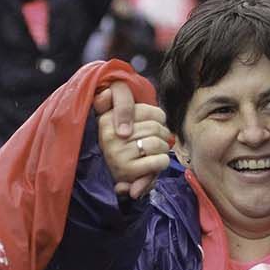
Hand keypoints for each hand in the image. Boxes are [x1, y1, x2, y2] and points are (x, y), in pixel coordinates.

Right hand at [94, 82, 170, 199]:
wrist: (112, 177)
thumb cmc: (124, 145)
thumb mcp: (120, 118)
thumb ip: (118, 102)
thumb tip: (106, 93)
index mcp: (107, 117)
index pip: (152, 111)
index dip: (160, 119)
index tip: (153, 126)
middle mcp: (108, 134)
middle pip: (156, 127)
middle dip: (162, 136)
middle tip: (155, 143)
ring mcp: (116, 152)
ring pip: (158, 143)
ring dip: (162, 151)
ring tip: (153, 153)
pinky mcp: (126, 169)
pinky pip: (158, 160)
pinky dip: (162, 163)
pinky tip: (154, 164)